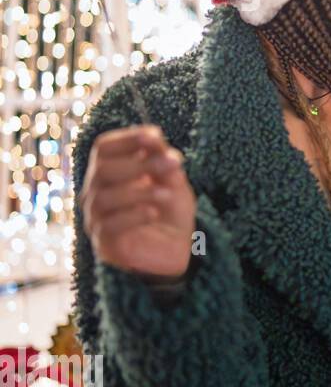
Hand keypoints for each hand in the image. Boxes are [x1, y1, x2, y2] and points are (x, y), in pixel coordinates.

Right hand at [80, 125, 195, 278]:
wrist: (178, 250)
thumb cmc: (170, 212)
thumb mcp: (173, 182)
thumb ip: (164, 161)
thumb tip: (155, 138)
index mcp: (109, 173)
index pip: (103, 148)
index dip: (127, 139)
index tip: (156, 136)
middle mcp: (96, 193)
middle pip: (102, 170)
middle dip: (140, 164)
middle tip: (173, 164)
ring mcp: (97, 219)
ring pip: (103, 198)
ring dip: (139, 191)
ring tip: (167, 193)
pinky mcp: (105, 244)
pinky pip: (109, 225)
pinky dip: (133, 215)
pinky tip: (154, 212)